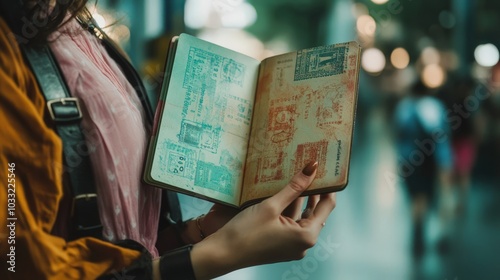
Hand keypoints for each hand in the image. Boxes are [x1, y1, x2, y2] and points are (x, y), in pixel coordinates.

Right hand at [190, 162, 336, 278]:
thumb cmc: (245, 233)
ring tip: (299, 176)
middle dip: (314, 191)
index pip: (327, 206)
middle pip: (316, 212)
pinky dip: (290, 208)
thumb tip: (312, 168)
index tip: (327, 170)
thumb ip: (294, 187)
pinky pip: (291, 223)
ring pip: (302, 216)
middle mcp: (303, 244)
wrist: (222, 253)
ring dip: (300, 198)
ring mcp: (292, 245)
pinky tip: (284, 192)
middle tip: (313, 169)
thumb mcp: (271, 206)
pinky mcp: (281, 244)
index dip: (329, 187)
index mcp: (306, 236)